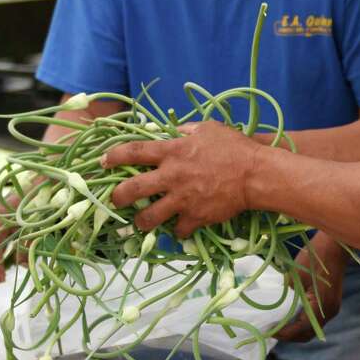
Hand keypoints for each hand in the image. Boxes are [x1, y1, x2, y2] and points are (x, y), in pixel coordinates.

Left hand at [102, 120, 259, 238]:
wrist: (255, 174)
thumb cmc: (233, 146)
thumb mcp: (208, 128)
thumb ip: (187, 130)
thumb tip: (176, 131)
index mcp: (173, 151)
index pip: (135, 152)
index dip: (114, 156)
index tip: (104, 162)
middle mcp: (172, 176)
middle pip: (132, 190)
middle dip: (118, 197)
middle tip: (115, 200)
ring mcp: (182, 199)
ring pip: (149, 218)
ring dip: (142, 221)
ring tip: (141, 222)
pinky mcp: (195, 217)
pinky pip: (178, 230)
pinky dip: (178, 229)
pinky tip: (180, 226)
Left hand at [275, 231, 348, 342]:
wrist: (335, 243)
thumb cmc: (315, 257)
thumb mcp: (296, 277)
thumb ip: (287, 295)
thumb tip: (275, 306)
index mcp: (321, 308)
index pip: (300, 331)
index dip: (284, 333)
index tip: (268, 331)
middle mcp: (329, 313)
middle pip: (307, 333)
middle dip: (290, 335)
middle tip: (273, 329)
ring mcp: (332, 307)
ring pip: (312, 326)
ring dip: (296, 328)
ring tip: (279, 322)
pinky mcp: (331, 301)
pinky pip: (315, 317)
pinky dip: (303, 319)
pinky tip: (291, 312)